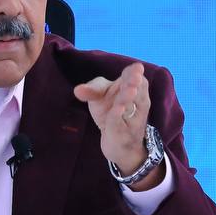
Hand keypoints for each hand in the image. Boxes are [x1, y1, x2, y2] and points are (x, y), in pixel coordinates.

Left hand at [74, 62, 162, 188]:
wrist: (118, 145)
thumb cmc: (110, 113)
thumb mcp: (101, 97)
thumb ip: (92, 89)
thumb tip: (78, 90)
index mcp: (133, 89)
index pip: (135, 78)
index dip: (135, 72)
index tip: (136, 68)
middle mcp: (137, 104)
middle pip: (137, 91)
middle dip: (135, 82)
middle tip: (135, 75)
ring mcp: (132, 120)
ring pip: (131, 106)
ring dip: (129, 98)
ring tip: (129, 89)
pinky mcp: (121, 134)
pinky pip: (119, 123)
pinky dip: (118, 116)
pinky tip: (117, 109)